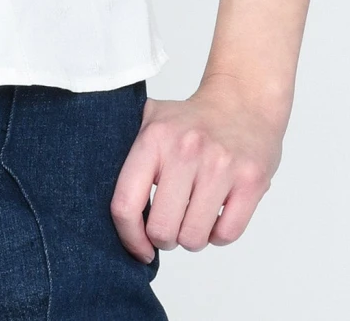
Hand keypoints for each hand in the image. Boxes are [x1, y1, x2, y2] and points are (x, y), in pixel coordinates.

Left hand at [110, 75, 282, 260]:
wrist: (243, 100)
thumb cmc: (192, 120)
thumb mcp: (151, 120)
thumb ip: (127, 153)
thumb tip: (97, 198)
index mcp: (154, 138)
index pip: (126, 204)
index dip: (129, 237)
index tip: (139, 248)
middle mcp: (186, 150)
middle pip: (162, 230)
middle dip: (164, 237)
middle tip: (171, 222)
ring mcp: (221, 165)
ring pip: (193, 238)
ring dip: (191, 236)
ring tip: (194, 214)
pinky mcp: (251, 180)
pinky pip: (226, 235)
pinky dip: (218, 234)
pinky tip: (216, 211)